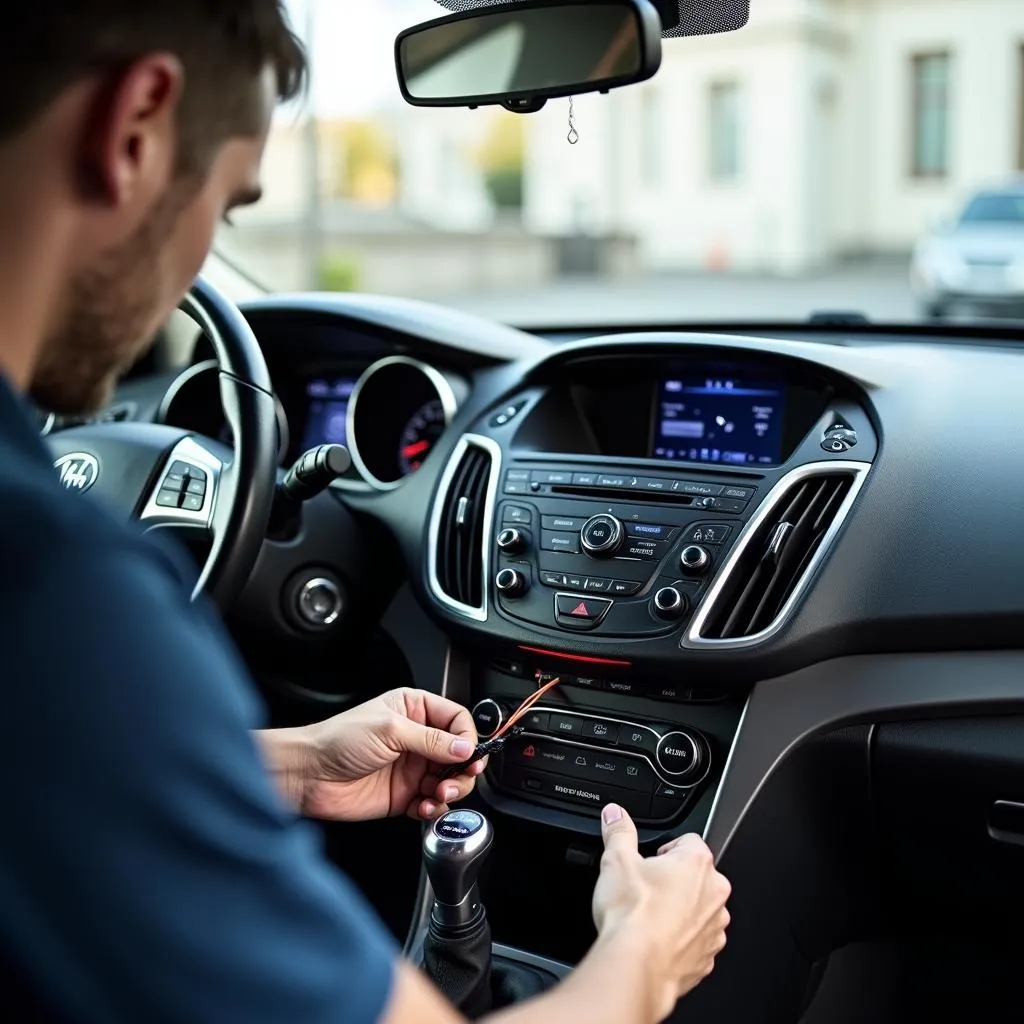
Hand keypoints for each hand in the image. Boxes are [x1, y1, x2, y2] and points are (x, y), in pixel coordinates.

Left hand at [283, 688, 485, 821]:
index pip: (458, 720)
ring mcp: (412, 768)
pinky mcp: (405, 795)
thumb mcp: (390, 730)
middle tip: (457, 779)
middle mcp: (417, 737)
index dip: (468, 737)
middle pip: (460, 754)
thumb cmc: (338, 740)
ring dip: (451, 791)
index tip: (468, 754)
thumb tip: (465, 748)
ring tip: (438, 794)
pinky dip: (434, 809)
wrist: (308, 775)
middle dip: (463, 769)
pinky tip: (424, 807)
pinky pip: (433, 804)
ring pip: (451, 781)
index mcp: (415, 709)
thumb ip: (431, 740)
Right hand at [591, 805, 730, 1021]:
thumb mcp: (616, 861)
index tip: (649, 862)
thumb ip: (619, 831)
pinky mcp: (707, 958)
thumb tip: (615, 814)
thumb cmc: (631, 916)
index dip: (665, 850)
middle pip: (696, 876)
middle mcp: (714, 894)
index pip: (688, 841)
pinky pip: (696, 941)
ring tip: (649, 918)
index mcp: (697, 863)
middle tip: (645, 890)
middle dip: (673, 880)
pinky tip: (655, 941)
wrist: (635, 967)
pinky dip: (680, 940)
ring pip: (698, 909)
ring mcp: (714, 929)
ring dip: (679, 910)